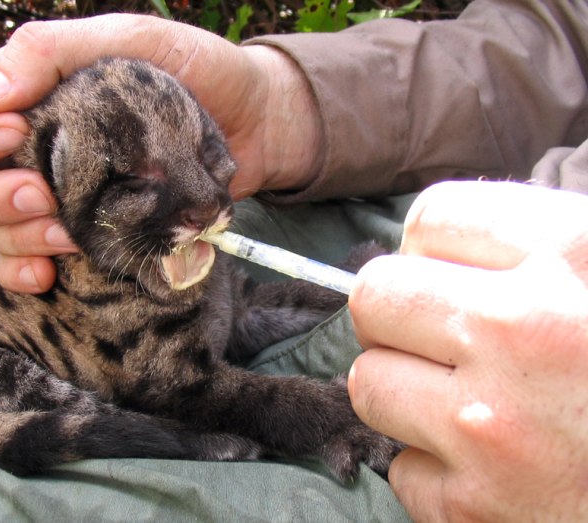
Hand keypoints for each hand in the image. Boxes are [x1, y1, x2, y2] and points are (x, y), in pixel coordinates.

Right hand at [0, 14, 321, 291]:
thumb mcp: (127, 39)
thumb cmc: (195, 71)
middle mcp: (24, 148)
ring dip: (15, 238)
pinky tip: (50, 274)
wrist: (255, 125)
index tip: (13, 136)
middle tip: (45, 197)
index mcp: (23, 96)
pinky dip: (22, 272)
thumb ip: (51, 51)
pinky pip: (19, 264)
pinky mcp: (79, 234)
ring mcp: (49, 196)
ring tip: (68, 235)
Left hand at [348, 181, 587, 521]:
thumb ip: (543, 248)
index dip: (433, 249)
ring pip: (368, 381)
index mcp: (574, 254)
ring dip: (407, 394)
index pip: (431, 218)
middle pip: (375, 295)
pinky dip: (438, 471)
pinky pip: (404, 468)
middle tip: (437, 339)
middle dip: (397, 316)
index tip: (450, 275)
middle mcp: (523, 332)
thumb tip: (442, 243)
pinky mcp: (475, 506)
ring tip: (468, 406)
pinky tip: (495, 470)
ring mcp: (492, 425)